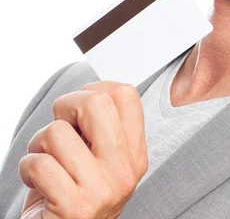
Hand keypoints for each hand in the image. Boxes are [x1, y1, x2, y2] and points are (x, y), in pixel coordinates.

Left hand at [18, 81, 147, 218]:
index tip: (80, 106)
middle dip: (65, 106)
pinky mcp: (75, 207)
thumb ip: (103, 131)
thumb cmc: (73, 197)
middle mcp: (125, 170)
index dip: (96, 89)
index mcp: (134, 154)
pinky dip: (27, 169)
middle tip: (61, 126)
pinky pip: (39, 164)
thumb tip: (88, 93)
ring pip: (57, 133)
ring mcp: (103, 189)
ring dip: (39, 144)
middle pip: (96, 102)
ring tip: (46, 162)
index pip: (127, 96)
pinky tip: (37, 183)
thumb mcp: (101, 163)